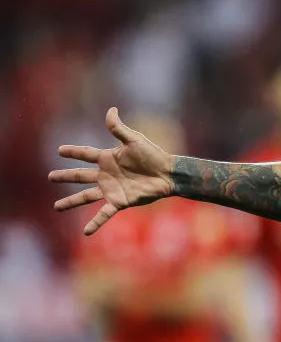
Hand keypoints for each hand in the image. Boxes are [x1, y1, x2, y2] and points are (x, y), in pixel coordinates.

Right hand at [50, 107, 174, 234]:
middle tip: (50, 177)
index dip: (73, 152)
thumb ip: (119, 128)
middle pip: (80, 176)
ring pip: (86, 196)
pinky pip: (104, 213)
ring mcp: (112, 189)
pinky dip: (95, 222)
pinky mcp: (120, 202)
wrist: (168, 174)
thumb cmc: (154, 156)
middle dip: (65, 176)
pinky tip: (85, 232)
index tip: (59, 151)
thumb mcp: (135, 140)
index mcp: (108, 158)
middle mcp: (106, 175)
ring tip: (56, 207)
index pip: (85, 153)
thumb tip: (111, 109)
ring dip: (71, 202)